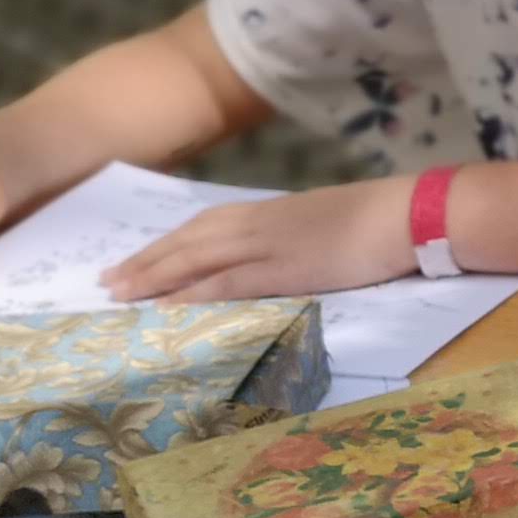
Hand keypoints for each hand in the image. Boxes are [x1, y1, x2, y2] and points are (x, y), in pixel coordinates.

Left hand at [101, 178, 415, 304]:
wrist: (409, 214)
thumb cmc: (379, 220)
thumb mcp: (325, 224)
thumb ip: (294, 238)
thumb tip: (276, 256)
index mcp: (270, 212)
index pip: (204, 227)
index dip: (167, 244)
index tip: (137, 259)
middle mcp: (259, 223)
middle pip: (189, 241)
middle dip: (146, 260)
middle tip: (108, 281)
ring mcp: (269, 245)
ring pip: (197, 258)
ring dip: (155, 275)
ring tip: (121, 292)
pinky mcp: (284, 268)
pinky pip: (228, 281)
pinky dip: (193, 293)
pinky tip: (167, 306)